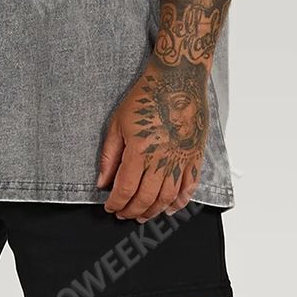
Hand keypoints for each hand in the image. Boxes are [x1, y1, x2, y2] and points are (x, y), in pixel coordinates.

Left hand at [97, 54, 208, 221]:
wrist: (177, 82)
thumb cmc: (146, 98)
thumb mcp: (118, 123)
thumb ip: (109, 156)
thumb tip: (102, 182)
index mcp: (139, 152)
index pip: (125, 189)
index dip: (116, 203)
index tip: (109, 207)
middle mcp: (162, 161)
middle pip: (145, 198)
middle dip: (132, 211)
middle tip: (123, 214)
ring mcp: (181, 160)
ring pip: (167, 198)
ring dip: (153, 211)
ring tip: (142, 215)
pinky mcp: (195, 157)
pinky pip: (189, 188)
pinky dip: (179, 203)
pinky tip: (169, 208)